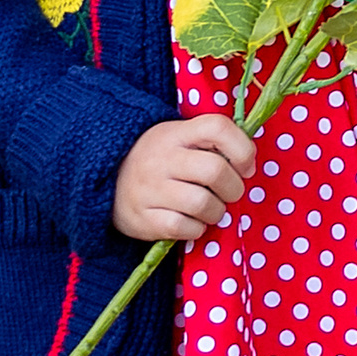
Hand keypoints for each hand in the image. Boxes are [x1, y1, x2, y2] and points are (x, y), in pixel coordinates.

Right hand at [112, 115, 256, 242]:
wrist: (108, 181)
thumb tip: (248, 165)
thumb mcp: (181, 139)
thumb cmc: (160, 159)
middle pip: (214, 170)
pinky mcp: (141, 219)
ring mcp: (149, 189)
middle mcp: (162, 159)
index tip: (246, 166)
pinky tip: (194, 223)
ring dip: (217, 211)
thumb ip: (213, 143)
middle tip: (231, 193)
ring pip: (201, 202)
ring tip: (213, 209)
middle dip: (234, 187)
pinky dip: (196, 228)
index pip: (217, 127)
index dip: (242, 148)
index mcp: (177, 133)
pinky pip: (181, 227)